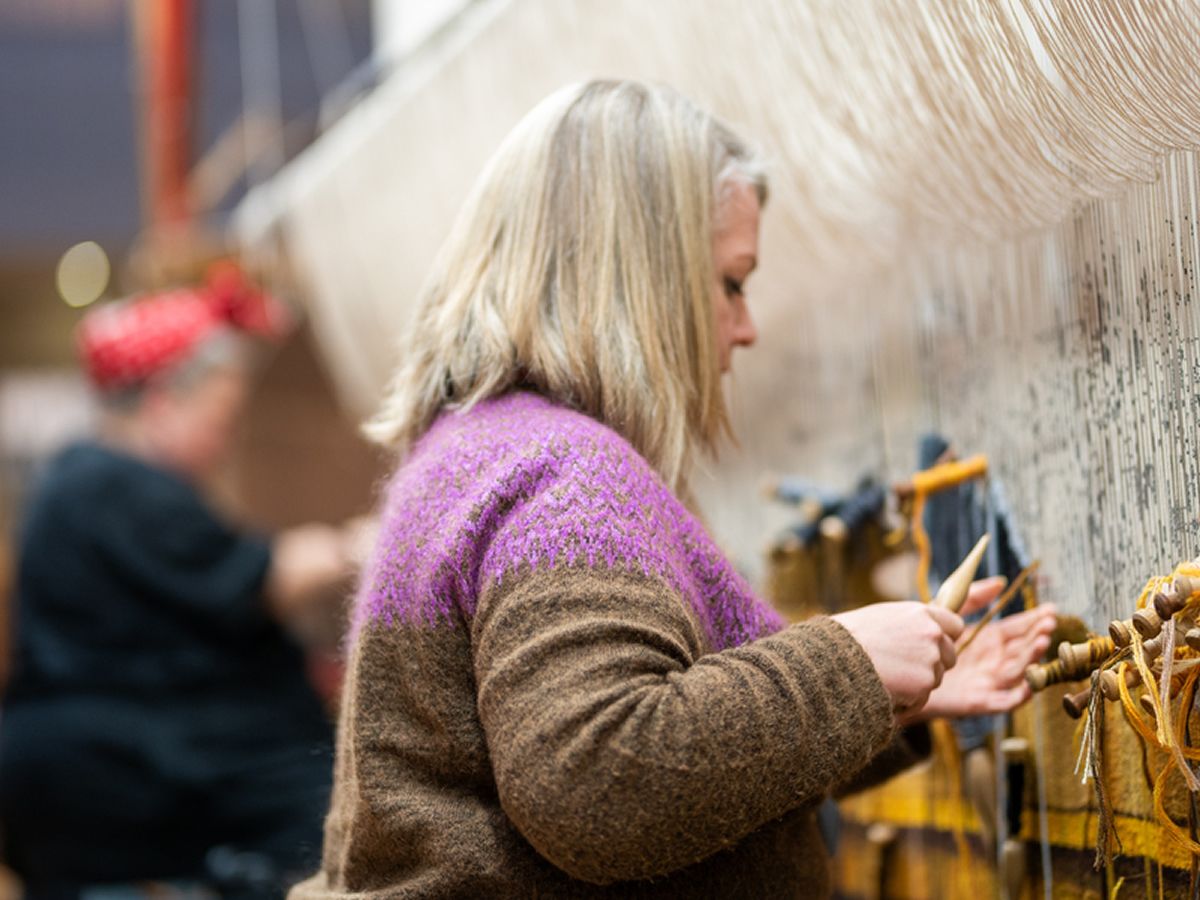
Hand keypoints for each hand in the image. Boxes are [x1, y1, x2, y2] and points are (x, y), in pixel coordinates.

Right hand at [832, 601, 962, 712]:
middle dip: (933, 664)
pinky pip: (922, 698)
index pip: (955, 625)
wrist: (832, 659)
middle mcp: (932, 633)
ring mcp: (930, 660)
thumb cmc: (847, 637)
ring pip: (935, 679)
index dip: (944, 638)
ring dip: (917, 683)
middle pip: (948, 656)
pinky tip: (885, 690)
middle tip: (902, 667)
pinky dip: (907, 700)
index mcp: (921, 612)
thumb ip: (910, 623)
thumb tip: (928, 630)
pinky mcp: (924, 684)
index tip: (932, 645)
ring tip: (886, 677)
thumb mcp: (882, 617)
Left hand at [908, 590, 1056, 721]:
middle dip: (1037, 637)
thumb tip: (1000, 581)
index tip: (1050, 610)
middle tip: (1049, 625)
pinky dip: (1021, 695)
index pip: (1018, 629)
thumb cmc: (925, 644)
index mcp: (988, 640)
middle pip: (1022, 649)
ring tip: (1042, 642)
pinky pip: (1005, 700)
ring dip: (1032, 659)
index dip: (1034, 620)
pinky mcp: (979, 700)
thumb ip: (973, 598)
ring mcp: (988, 681)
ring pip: (1018, 671)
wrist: (902, 673)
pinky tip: (1031, 684)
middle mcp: (993, 660)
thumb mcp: (949, 615)